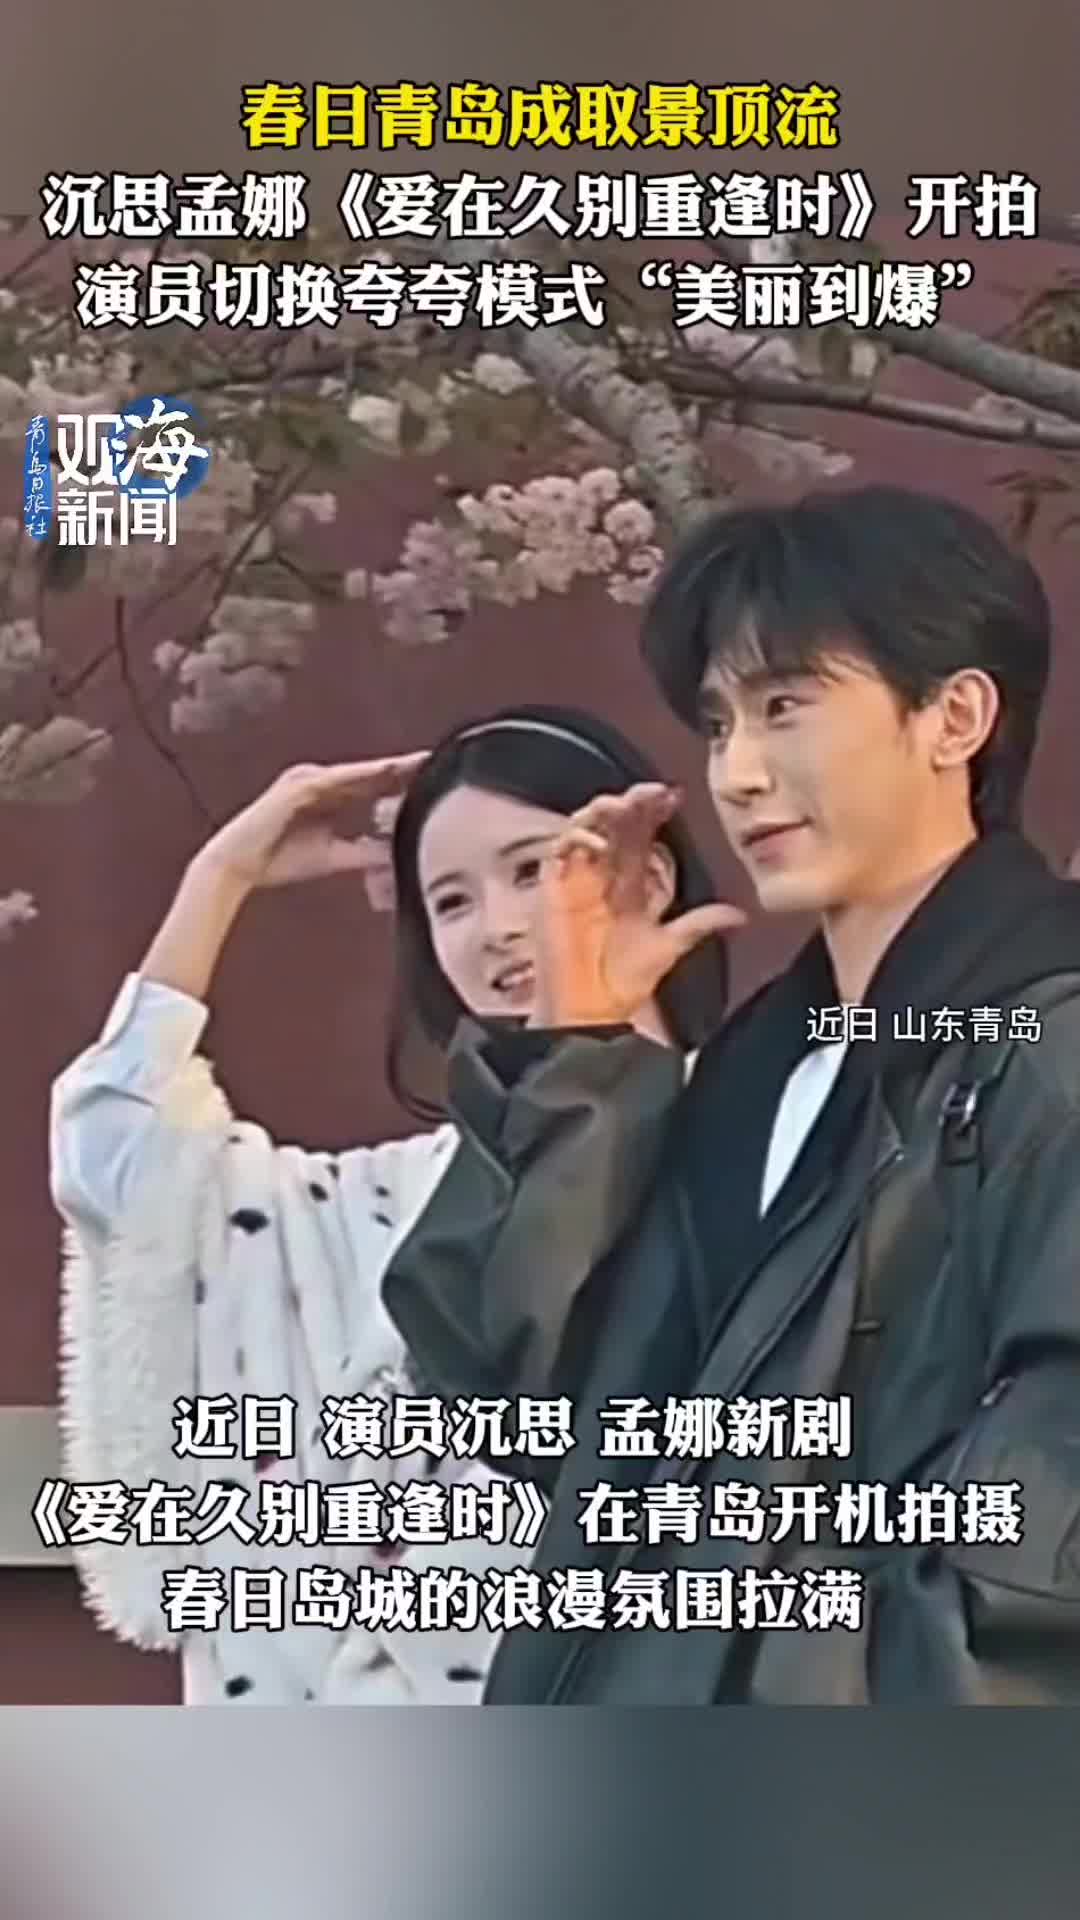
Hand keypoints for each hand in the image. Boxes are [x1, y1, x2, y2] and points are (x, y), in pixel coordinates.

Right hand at [192, 754, 427, 891]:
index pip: (374, 784)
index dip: (404, 780)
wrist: (238, 865)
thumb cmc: (280, 859)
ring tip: (420, 762)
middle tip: (439, 759)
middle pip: (370, 772)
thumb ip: (362, 851)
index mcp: (329, 795)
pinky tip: (384, 772)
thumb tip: (394, 853)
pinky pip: (334, 780)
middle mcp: (320, 781)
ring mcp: (307, 780)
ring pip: (356, 772)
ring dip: (387, 767)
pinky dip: (359, 776)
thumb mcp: (332, 856)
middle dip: (403, 768)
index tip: (436, 776)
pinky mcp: (296, 787)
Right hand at [530, 783, 745, 1026]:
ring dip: (603, 811)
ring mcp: (577, 879)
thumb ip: (699, 925)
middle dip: (633, 803)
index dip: (656, 814)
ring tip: (623, 806)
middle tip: (652, 792)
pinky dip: (577, 839)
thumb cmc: (623, 983)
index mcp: (632, 885)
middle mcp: (605, 875)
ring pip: (587, 828)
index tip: (675, 797)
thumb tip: (740, 916)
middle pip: (617, 825)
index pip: (644, 837)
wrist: (589, 1013)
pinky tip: (597, 842)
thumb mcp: (669, 948)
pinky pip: (559, 851)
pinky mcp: (553, 888)